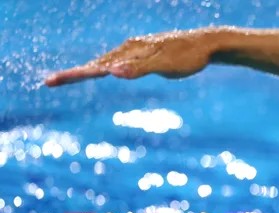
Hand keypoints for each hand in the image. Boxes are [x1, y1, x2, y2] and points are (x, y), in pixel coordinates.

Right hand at [45, 29, 215, 86]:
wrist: (206, 44)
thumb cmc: (187, 57)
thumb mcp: (164, 65)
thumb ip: (138, 69)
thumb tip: (112, 71)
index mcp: (129, 52)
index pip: (96, 67)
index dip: (74, 75)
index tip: (51, 81)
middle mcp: (129, 48)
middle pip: (96, 62)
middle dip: (74, 73)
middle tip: (51, 81)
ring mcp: (137, 49)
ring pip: (107, 60)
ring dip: (88, 69)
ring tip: (70, 77)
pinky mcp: (146, 52)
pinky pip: (120, 60)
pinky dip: (107, 66)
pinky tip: (107, 69)